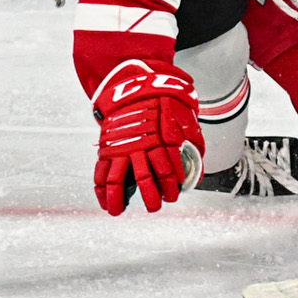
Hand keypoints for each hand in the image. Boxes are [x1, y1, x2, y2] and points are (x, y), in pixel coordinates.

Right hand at [93, 60, 204, 214]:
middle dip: (150, 196)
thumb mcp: (183, 120)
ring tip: (119, 211)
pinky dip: (100, 189)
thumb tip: (197, 171)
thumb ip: (190, 146)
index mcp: (159, 138)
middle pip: (144, 177)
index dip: (171, 186)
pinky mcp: (106, 146)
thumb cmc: (162, 104)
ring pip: (117, 178)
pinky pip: (100, 171)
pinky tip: (104, 201)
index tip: (173, 196)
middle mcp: (139, 144)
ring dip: (118, 198)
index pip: (167, 169)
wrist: (135, 86)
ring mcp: (120, 146)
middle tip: (154, 207)